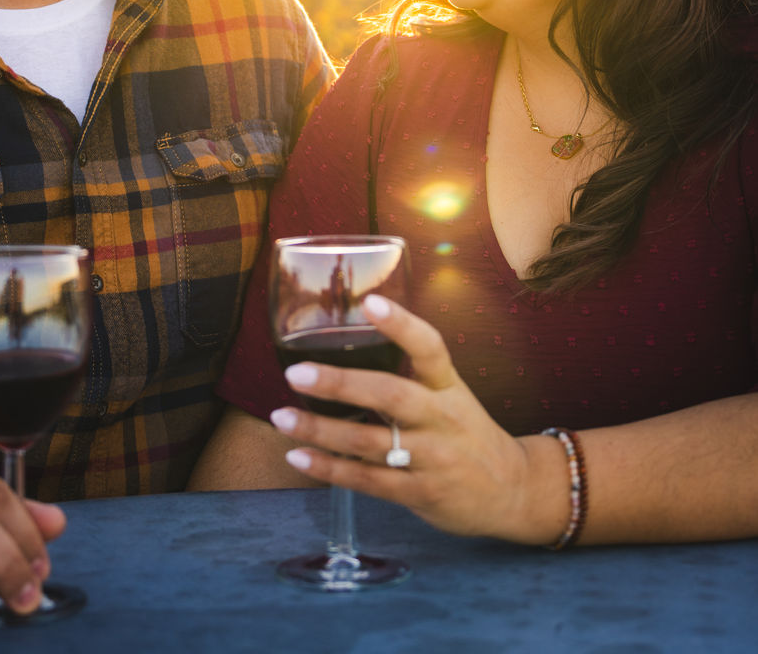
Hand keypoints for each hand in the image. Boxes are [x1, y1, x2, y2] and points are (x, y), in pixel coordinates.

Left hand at [268, 296, 565, 544]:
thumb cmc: (466, 433)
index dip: (402, 324)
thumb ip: (410, 376)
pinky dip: (329, 469)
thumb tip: (348, 343)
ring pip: (370, 443)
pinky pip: (368, 480)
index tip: (370, 302)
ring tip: (282, 417)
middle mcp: (442, 418)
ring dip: (320, 430)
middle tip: (295, 374)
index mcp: (449, 386)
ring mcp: (433, 458)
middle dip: (341, 384)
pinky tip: (298, 456)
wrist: (513, 491)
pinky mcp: (421, 493)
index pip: (430, 348)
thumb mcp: (450, 395)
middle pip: (391, 395)